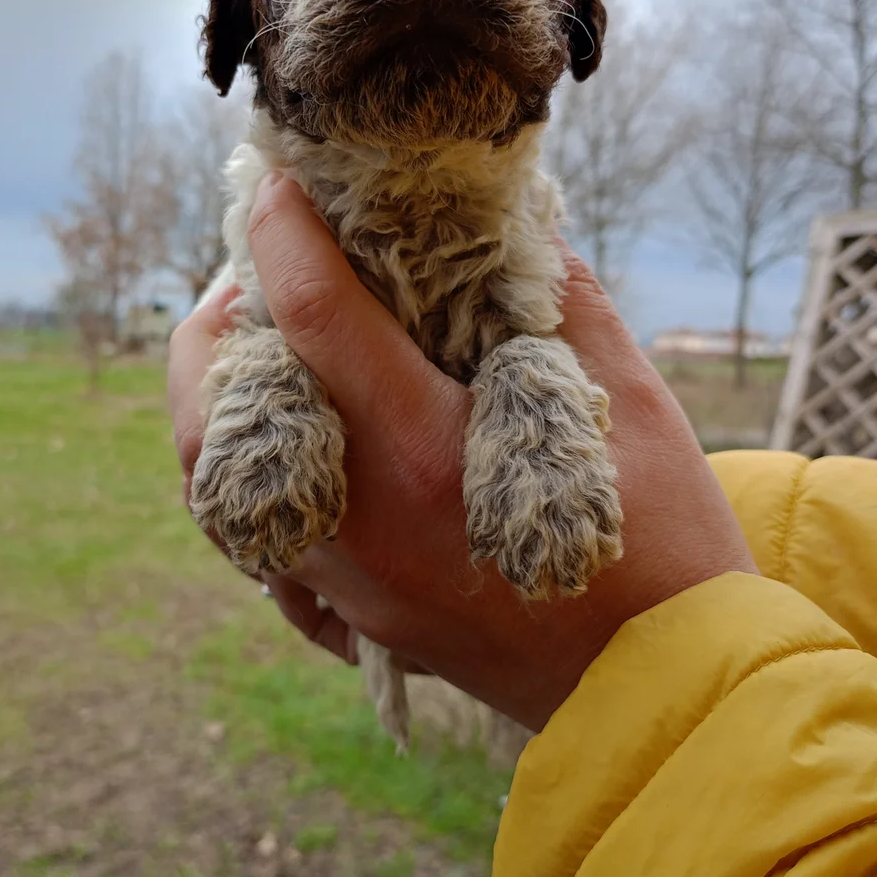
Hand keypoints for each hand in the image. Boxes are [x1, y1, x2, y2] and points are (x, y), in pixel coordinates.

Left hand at [169, 172, 756, 731]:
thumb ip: (557, 298)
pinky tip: (296, 434)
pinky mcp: (351, 616)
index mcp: (424, 456)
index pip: (316, 318)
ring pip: (211, 480)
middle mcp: (358, 524)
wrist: (666, 693)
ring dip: (216, 396)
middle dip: (213, 321)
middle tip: (258, 272)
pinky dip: (245, 473)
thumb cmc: (662, 545)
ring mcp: (343, 581)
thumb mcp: (627, 400)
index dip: (282, 234)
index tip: (275, 182)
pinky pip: (252, 539)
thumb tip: (509, 222)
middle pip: (215, 408)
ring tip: (268, 343)